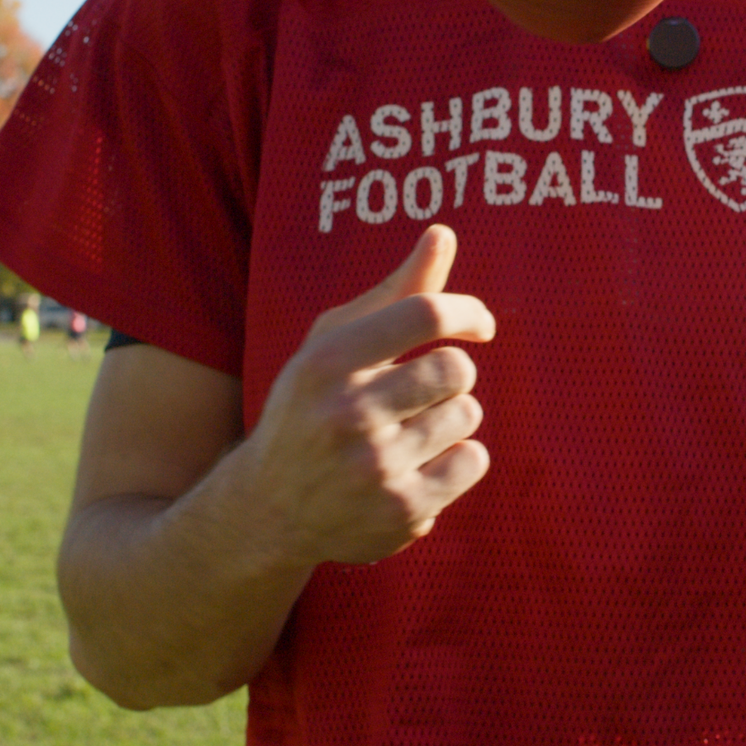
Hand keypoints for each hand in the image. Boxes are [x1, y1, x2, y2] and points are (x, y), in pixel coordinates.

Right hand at [236, 224, 494, 565]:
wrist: (267, 510)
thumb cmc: (311, 409)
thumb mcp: (333, 346)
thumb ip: (394, 291)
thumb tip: (444, 233)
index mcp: (327, 363)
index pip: (425, 313)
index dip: (467, 311)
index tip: (479, 323)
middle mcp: (348, 415)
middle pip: (457, 367)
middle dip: (453, 372)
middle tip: (428, 388)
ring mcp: (376, 468)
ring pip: (468, 415)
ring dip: (453, 417)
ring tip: (413, 431)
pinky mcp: (402, 512)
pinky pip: (474, 461)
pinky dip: (460, 459)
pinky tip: (422, 466)